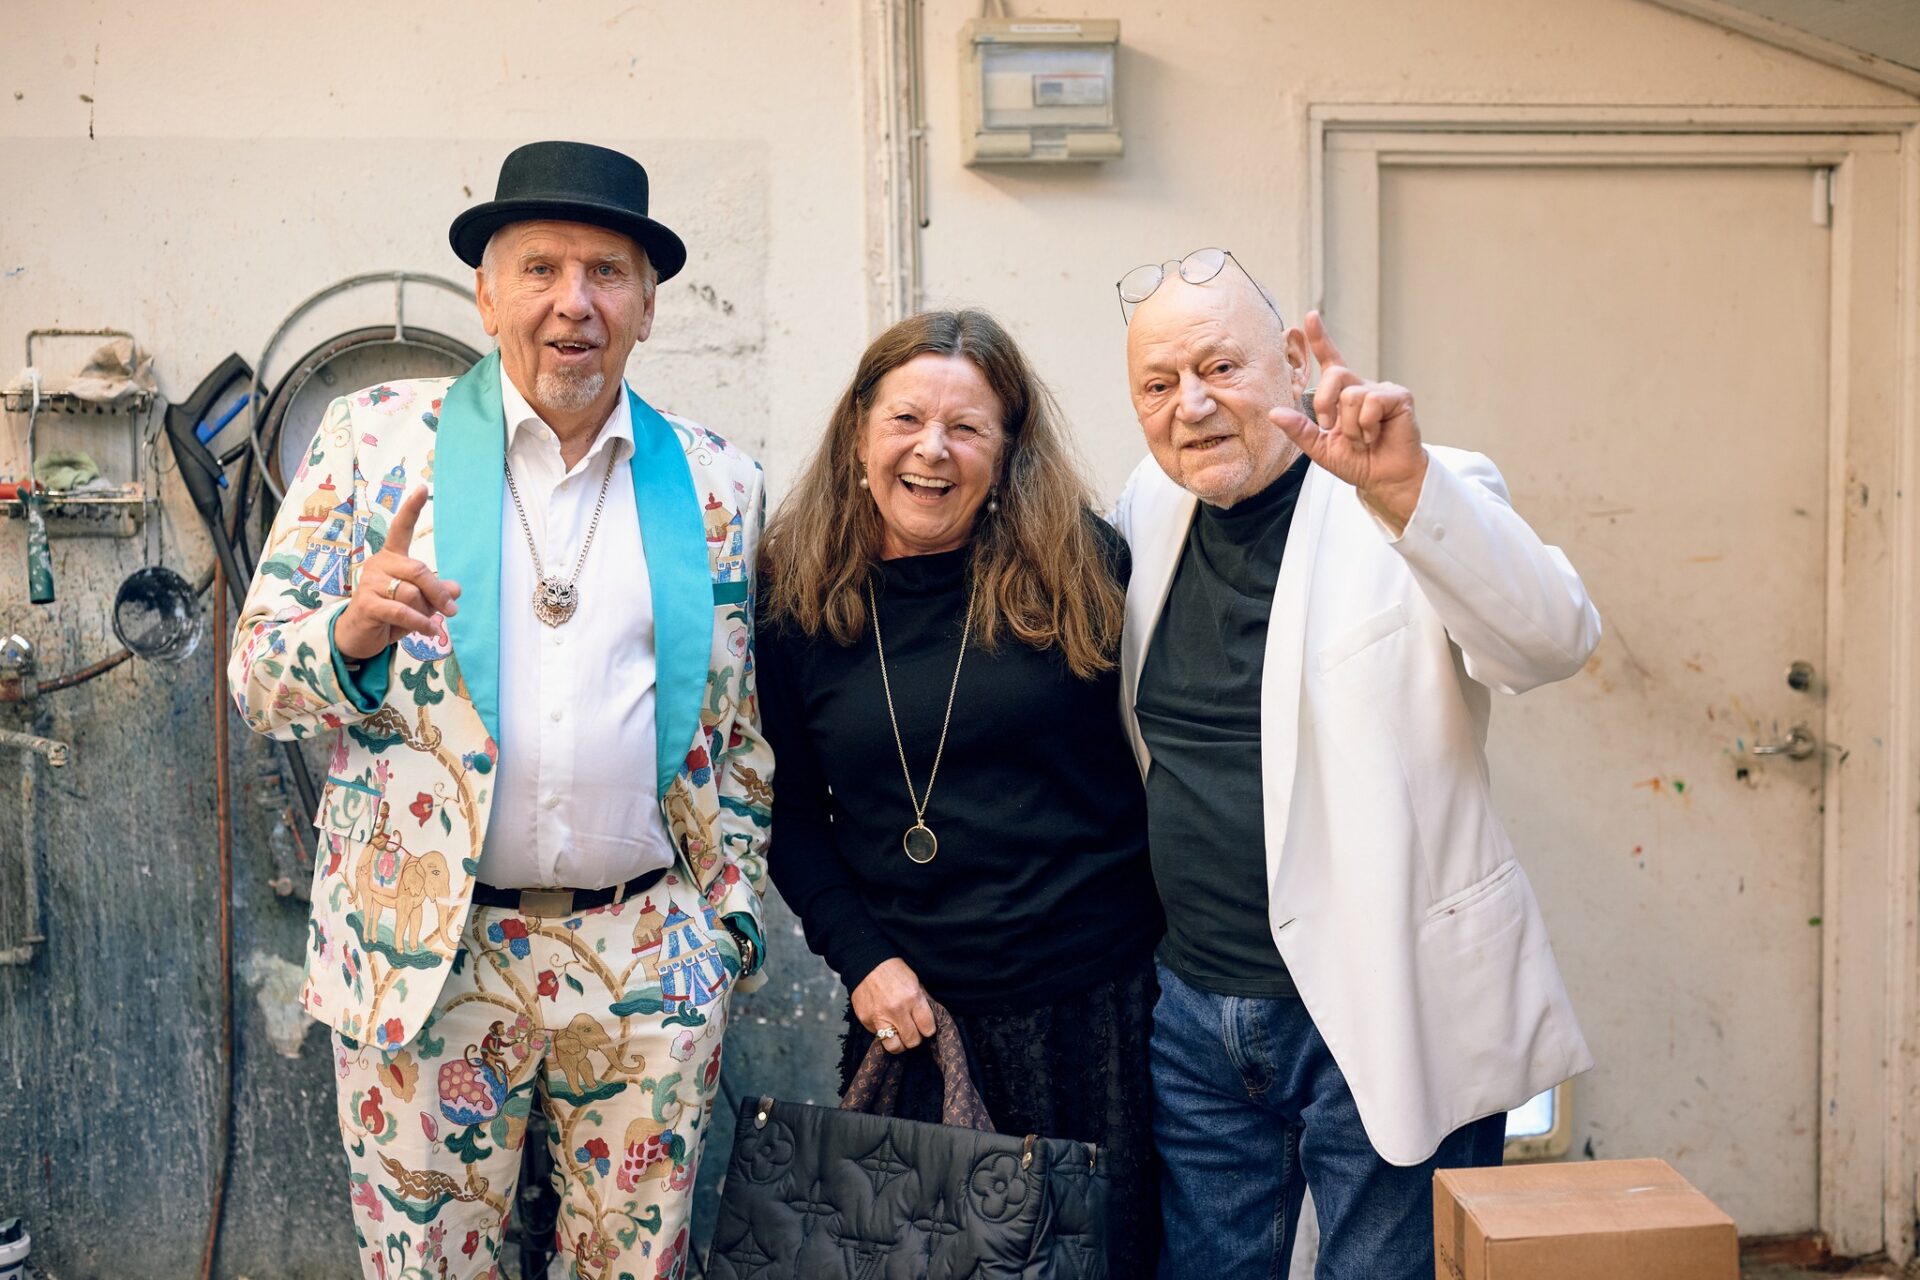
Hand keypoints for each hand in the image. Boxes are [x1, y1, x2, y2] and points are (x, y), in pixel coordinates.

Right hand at [334, 485, 461, 660]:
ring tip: (427, 623)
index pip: (402, 528)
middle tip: (452, 610)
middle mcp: (378, 564)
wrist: (358, 636)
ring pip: (412, 593)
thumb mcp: (418, 602)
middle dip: (439, 592)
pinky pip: (402, 611)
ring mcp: (369, 583)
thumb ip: (435, 593)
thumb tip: (456, 588)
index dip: (412, 508)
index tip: (423, 488)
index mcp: (392, 557)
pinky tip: (430, 630)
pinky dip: (420, 622)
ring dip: (426, 612)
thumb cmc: (389, 615)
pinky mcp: (366, 604)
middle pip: (419, 570)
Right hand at [850, 957, 935, 1054]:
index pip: (927, 1028)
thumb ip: (923, 1002)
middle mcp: (896, 1010)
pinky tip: (885, 1022)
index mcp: (913, 998)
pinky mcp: (866, 1020)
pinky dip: (883, 1032)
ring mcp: (879, 1017)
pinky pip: (878, 1036)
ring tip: (899, 1034)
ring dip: (899, 1043)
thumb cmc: (893, 971)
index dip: (928, 1030)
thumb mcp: (915, 982)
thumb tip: (931, 1021)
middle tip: (912, 1030)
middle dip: (915, 1038)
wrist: (867, 963)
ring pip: (894, 1047)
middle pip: (912, 1041)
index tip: (925, 1027)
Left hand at [1269, 311, 1428, 532]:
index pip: (1330, 359)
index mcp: (1341, 394)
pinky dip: (1366, 425)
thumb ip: (1299, 429)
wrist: (1384, 479)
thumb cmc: (1357, 461)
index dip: (1320, 337)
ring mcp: (1381, 390)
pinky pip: (1371, 402)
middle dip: (1325, 404)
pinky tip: (1375, 435)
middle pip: (1334, 375)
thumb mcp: (1320, 448)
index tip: (1310, 316)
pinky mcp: (1399, 397)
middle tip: (1332, 429)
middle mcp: (1361, 386)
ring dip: (1350, 426)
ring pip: (1351, 395)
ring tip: (1362, 439)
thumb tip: (1274, 413)